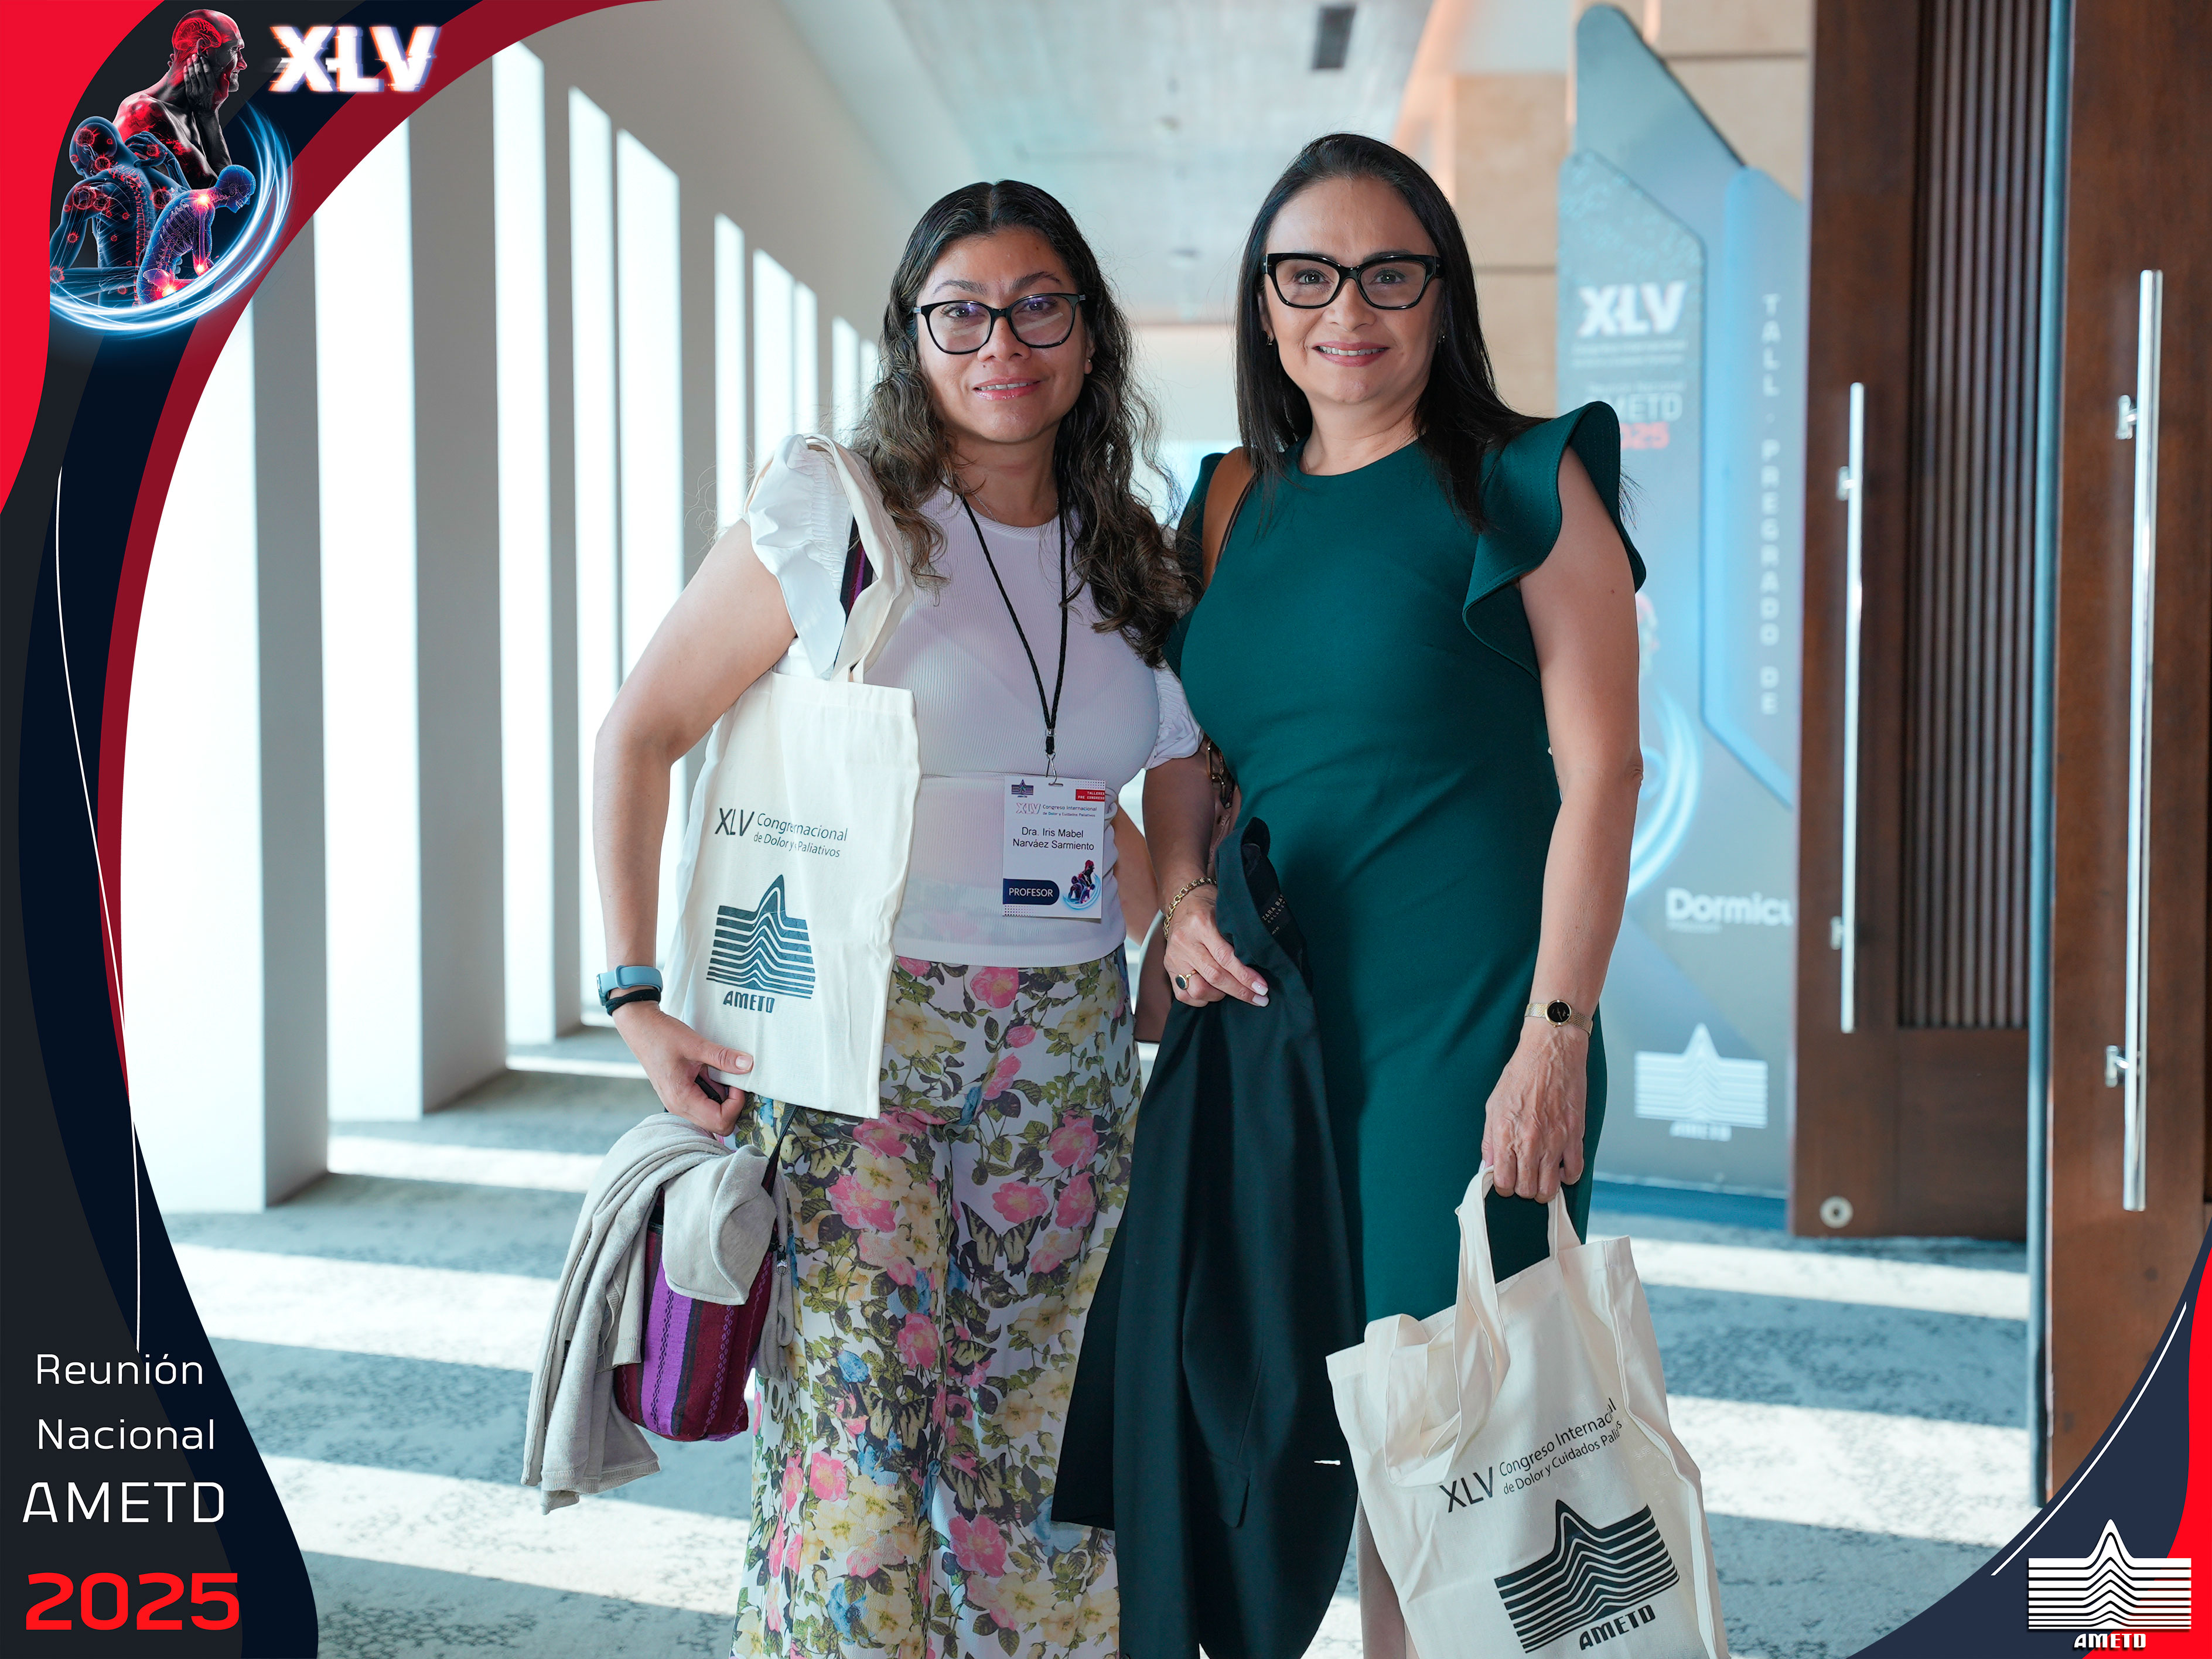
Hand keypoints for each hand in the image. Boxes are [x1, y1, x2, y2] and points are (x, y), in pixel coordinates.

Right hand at [613, 1002, 752, 1136]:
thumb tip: (748, 1065)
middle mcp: (679, 1107)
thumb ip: (723, 1057)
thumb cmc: (661, 1035)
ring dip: (724, 1099)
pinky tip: (712, 1073)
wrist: (640, 1026)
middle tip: (734, 1080)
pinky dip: (715, 1093)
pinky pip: (704, 1104)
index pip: (720, 1121)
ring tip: (721, 1074)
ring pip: (712, 1115)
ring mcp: (678, 1103)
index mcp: (682, 1099)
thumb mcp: (696, 1044)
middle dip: (733, 1105)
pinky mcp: (680, 1095)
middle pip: (718, 1125)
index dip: (736, 1104)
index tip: (738, 1083)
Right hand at [1158, 886, 1267, 1006]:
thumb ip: (1237, 938)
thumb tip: (1258, 967)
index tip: (1262, 989)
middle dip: (1240, 991)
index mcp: (1201, 924)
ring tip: (1232, 991)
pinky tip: (1214, 993)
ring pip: (1198, 989)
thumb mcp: (1225, 914)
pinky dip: (1201, 999)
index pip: (1226, 958)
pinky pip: (1184, 995)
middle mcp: (1185, 941)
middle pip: (1214, 976)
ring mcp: (1174, 956)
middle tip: (1259, 999)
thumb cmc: (1210, 906)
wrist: (1183, 900)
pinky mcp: (1168, 966)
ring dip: (1220, 995)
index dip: (1245, 976)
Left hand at [1481, 1023, 1588, 1202]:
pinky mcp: (1575, 1135)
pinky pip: (1575, 1171)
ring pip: (1550, 1187)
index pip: (1503, 1181)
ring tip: (1541, 1179)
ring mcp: (1554, 1140)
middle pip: (1527, 1189)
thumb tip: (1487, 1166)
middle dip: (1523, 1189)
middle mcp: (1529, 1141)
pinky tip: (1561, 1169)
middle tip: (1524, 1178)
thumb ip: (1489, 1140)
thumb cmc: (1520, 1075)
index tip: (1506, 1180)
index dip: (1503, 1187)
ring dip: (1544, 1189)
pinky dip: (1568, 1176)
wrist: (1551, 1052)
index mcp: (1505, 1134)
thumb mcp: (1493, 1105)